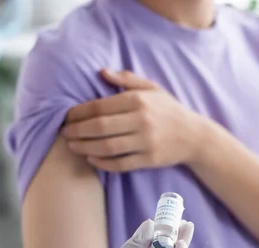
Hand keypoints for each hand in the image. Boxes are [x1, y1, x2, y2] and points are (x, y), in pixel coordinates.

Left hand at [62, 69, 203, 171]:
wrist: (195, 136)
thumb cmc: (170, 111)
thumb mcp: (152, 89)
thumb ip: (126, 79)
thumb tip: (101, 72)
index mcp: (138, 101)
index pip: (99, 106)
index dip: (78, 113)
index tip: (66, 117)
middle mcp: (141, 121)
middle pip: (99, 127)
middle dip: (77, 131)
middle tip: (64, 133)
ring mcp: (146, 142)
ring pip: (107, 146)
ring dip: (85, 147)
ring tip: (72, 146)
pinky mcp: (149, 159)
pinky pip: (120, 163)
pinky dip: (102, 163)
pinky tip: (92, 159)